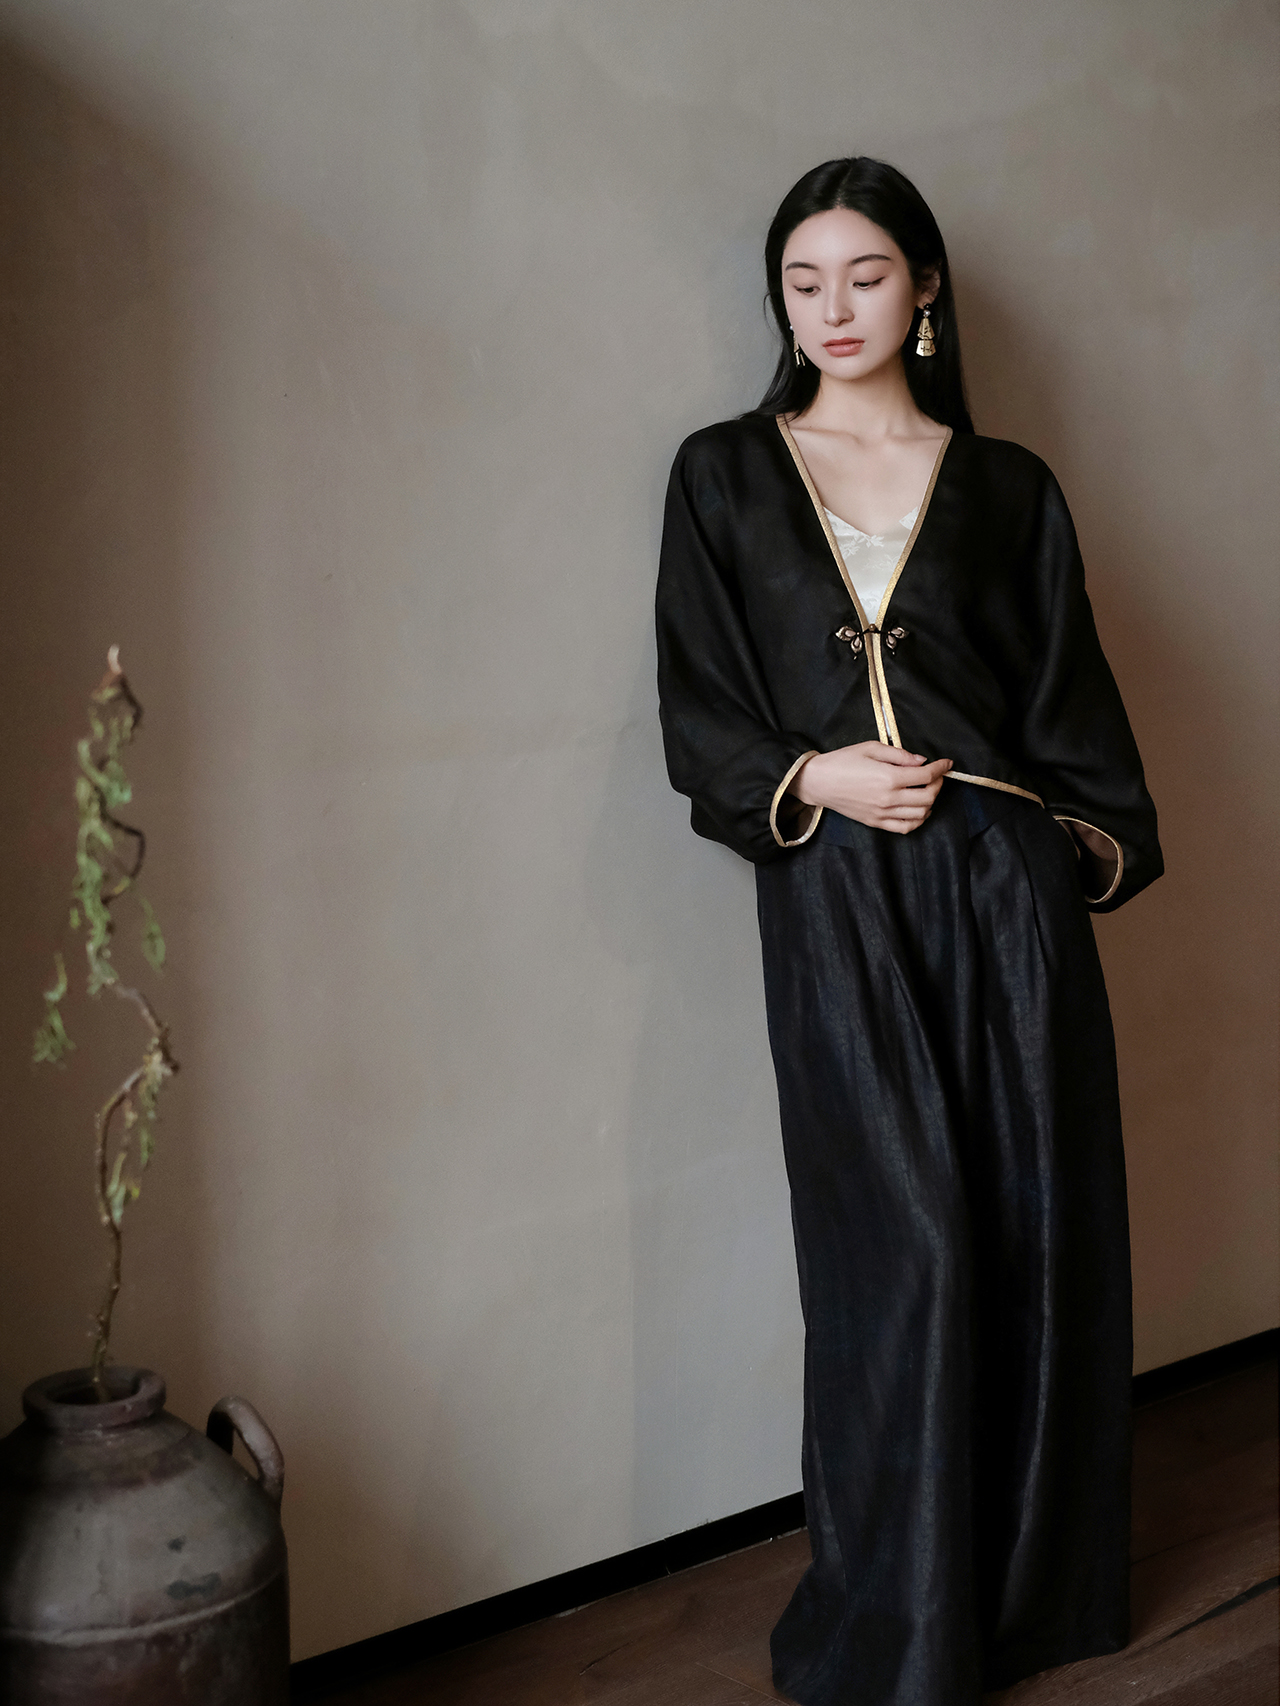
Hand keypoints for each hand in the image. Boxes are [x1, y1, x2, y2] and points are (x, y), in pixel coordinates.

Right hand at [789, 743, 952, 834]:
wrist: (818, 782)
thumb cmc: (841, 761)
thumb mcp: (870, 748)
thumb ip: (899, 754)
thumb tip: (921, 761)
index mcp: (889, 777)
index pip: (926, 775)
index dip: (941, 768)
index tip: (947, 763)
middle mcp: (889, 798)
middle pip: (928, 796)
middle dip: (938, 785)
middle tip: (936, 776)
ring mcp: (882, 813)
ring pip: (920, 814)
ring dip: (931, 802)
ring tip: (927, 791)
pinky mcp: (876, 822)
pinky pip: (905, 827)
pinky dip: (918, 821)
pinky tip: (919, 810)